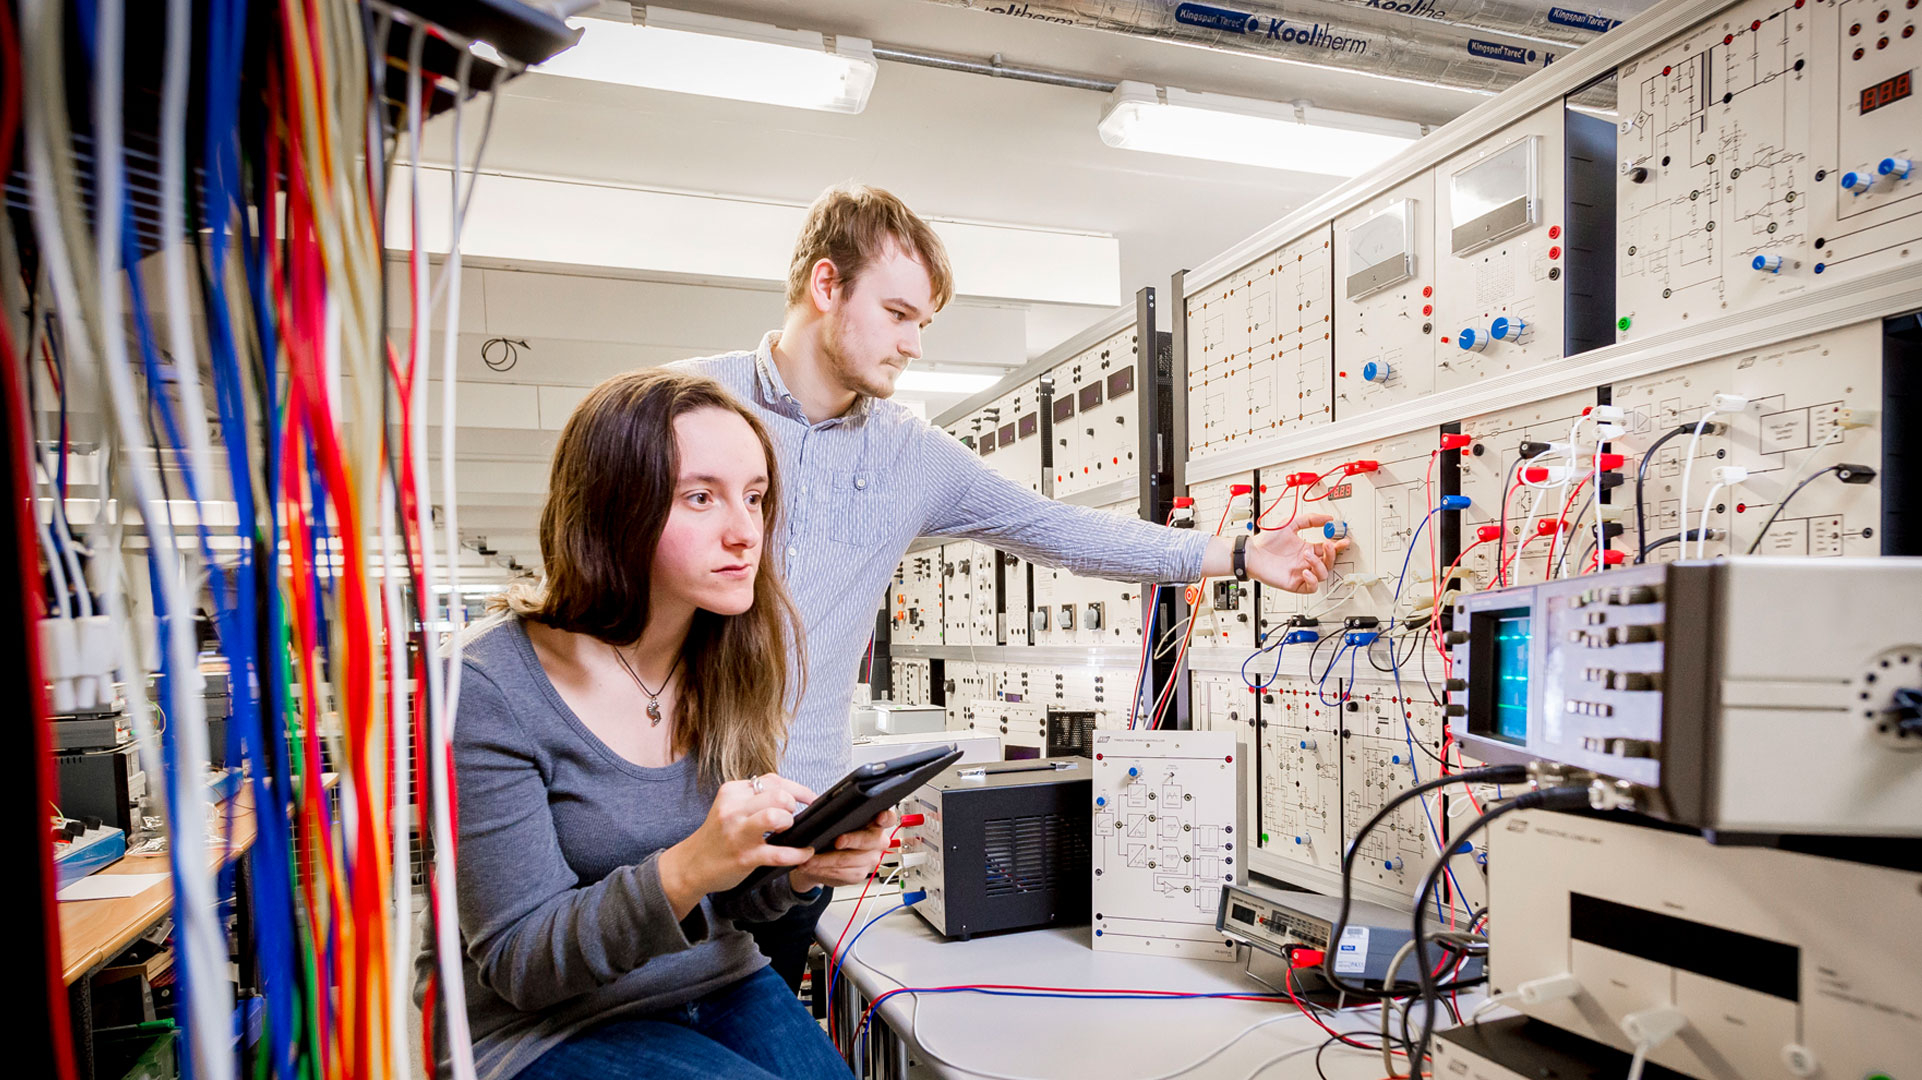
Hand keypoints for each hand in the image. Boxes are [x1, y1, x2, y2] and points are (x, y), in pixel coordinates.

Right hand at [659, 773, 816, 917]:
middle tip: (791, 817)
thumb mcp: (730, 807)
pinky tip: (804, 853)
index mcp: (732, 792)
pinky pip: (779, 853)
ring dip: (789, 823)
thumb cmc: (718, 836)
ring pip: (775, 816)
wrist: (691, 865)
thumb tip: (791, 794)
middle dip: (792, 805)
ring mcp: (738, 833)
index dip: (798, 789)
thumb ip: (754, 797)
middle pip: (778, 794)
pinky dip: (798, 853)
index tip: (810, 798)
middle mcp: (733, 809)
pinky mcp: (744, 857)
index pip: (773, 780)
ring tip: (788, 830)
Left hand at [789, 807, 899, 893]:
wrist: (827, 856)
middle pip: (868, 840)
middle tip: (836, 841)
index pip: (888, 818)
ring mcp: (870, 859)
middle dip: (850, 840)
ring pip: (849, 859)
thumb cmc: (834, 832)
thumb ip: (840, 814)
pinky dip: (823, 869)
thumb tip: (830, 811)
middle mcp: (877, 841)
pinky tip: (813, 866)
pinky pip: (841, 873)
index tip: (879, 817)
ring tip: (809, 857)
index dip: (885, 817)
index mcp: (875, 822)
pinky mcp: (859, 874)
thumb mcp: (837, 820)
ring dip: (825, 859)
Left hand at [1246, 511, 1346, 594]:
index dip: (1338, 545)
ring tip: (1306, 555)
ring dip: (1319, 565)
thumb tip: (1327, 518)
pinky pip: (1311, 587)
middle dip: (1331, 554)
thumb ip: (1309, 519)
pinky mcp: (1295, 584)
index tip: (1343, 539)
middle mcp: (1306, 562)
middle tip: (1326, 544)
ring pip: (1323, 575)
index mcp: (1307, 548)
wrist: (1251, 553)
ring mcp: (1301, 573)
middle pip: (1329, 562)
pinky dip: (1312, 580)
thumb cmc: (1266, 541)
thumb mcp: (1290, 523)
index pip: (1328, 549)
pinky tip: (1305, 571)